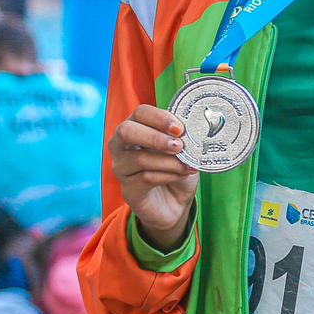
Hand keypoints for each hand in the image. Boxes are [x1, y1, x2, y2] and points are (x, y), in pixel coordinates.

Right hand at [109, 105, 199, 251]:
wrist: (176, 201)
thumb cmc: (178, 167)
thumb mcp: (184, 148)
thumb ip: (183, 137)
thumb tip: (192, 129)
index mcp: (138, 127)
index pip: (140, 113)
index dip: (160, 118)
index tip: (180, 129)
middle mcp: (122, 145)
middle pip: (126, 131)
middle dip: (155, 137)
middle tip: (178, 146)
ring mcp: (121, 167)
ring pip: (140, 158)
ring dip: (169, 162)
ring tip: (187, 165)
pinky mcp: (128, 188)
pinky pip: (146, 178)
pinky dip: (169, 175)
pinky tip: (181, 175)